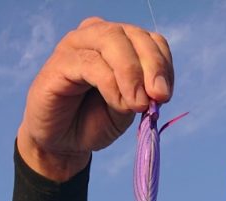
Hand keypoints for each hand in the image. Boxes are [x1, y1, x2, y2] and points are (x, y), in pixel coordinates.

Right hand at [17, 17, 172, 179]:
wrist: (62, 142)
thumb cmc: (93, 122)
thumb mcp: (127, 109)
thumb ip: (142, 94)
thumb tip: (156, 90)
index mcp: (119, 43)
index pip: (150, 40)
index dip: (162, 64)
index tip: (165, 95)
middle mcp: (97, 35)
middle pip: (132, 35)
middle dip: (152, 66)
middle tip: (158, 98)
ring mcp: (76, 44)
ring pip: (112, 40)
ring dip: (132, 74)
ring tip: (138, 105)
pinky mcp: (60, 62)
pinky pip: (91, 64)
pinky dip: (111, 85)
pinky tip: (118, 104)